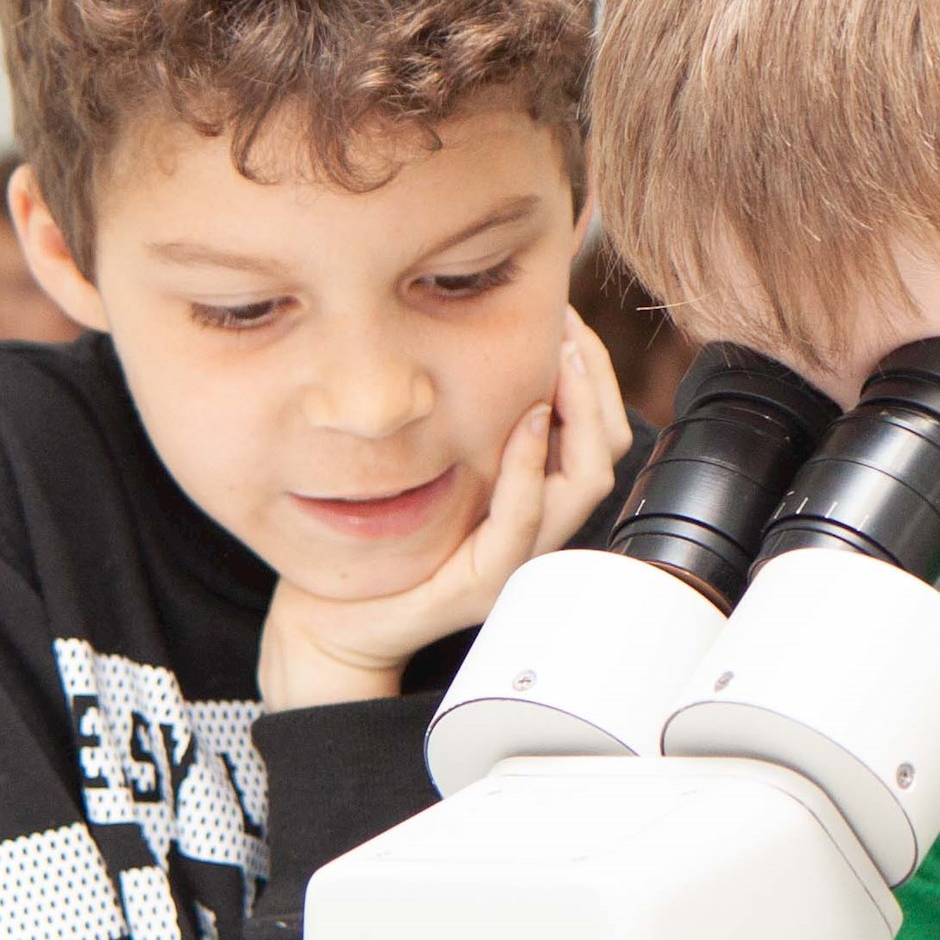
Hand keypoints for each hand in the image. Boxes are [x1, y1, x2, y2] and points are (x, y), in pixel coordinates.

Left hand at [254, 312, 624, 710]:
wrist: (334, 618)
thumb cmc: (377, 538)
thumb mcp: (432, 466)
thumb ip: (467, 424)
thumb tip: (485, 346)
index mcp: (533, 502)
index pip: (599, 434)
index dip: (594, 375)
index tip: (567, 321)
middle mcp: (538, 534)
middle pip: (606, 451)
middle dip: (594, 380)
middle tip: (566, 327)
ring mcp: (516, 562)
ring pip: (584, 482)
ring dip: (578, 411)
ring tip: (558, 357)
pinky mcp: (481, 583)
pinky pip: (523, 518)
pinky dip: (529, 464)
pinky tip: (524, 418)